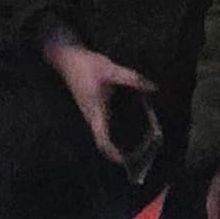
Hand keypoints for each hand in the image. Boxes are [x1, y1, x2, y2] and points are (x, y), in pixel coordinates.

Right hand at [46, 38, 156, 164]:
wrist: (66, 58)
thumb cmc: (85, 65)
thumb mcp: (110, 69)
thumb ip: (131, 78)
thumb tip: (152, 87)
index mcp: (95, 110)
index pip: (102, 139)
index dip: (112, 153)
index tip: (125, 160)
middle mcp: (92, 115)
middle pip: (102, 141)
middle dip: (116, 151)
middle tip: (137, 154)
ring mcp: (90, 112)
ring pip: (101, 134)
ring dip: (115, 141)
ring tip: (135, 144)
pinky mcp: (92, 107)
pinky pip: (102, 125)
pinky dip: (113, 131)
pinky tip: (127, 126)